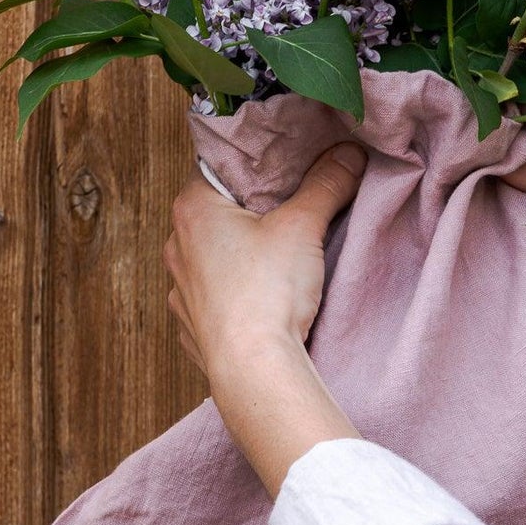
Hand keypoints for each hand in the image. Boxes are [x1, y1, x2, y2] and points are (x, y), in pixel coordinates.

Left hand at [164, 144, 365, 494]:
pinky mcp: (193, 327)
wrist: (254, 371)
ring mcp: (181, 291)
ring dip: (241, 254)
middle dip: (252, 209)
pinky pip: (215, 298)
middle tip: (290, 205)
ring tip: (279, 256)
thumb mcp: (303, 226)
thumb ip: (326, 183)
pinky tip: (263, 298)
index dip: (254, 164)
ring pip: (214, 257)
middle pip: (217, 212)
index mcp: (193, 210)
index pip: (219, 167)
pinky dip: (236, 293)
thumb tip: (348, 153)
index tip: (284, 165)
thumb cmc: (267, 292)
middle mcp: (177, 247)